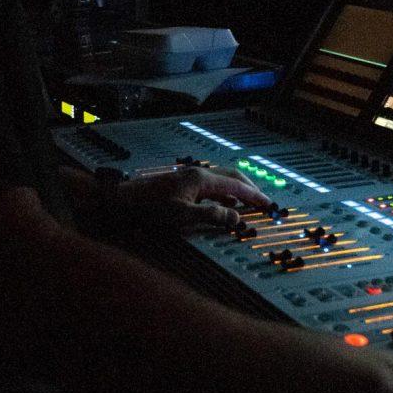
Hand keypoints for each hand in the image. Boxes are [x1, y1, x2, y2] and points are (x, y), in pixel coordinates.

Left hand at [117, 165, 269, 229]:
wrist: (122, 201)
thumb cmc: (150, 210)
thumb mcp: (183, 217)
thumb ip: (212, 217)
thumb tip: (237, 218)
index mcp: (201, 179)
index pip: (236, 186)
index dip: (254, 196)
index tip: (269, 204)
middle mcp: (197, 174)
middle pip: (231, 178)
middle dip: (249, 189)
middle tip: (263, 202)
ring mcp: (189, 178)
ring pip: (221, 181)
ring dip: (236, 192)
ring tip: (248, 204)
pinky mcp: (181, 185)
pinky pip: (210, 187)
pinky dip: (223, 195)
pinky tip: (222, 206)